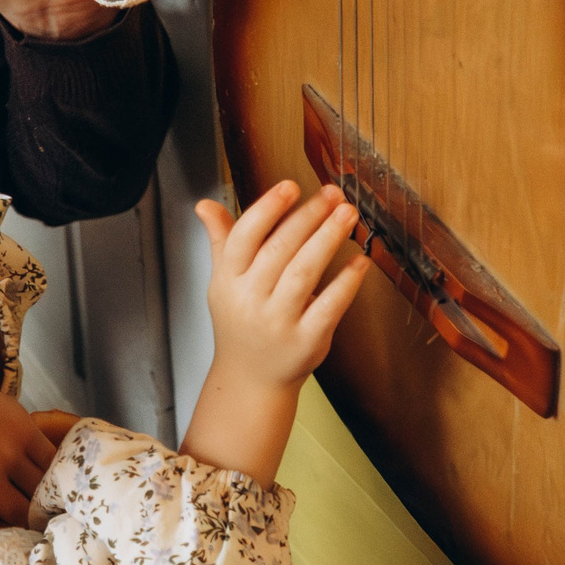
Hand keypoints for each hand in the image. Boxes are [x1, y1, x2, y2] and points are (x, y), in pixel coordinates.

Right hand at [183, 182, 369, 485]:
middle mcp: (250, 300)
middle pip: (280, 250)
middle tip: (332, 194)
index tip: (291, 186)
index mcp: (228, 280)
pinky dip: (346, 282)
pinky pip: (329, 306)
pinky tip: (360, 261)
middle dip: (308, 217)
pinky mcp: (306, 341)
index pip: (244, 237)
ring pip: (305, 273)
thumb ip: (221, 240)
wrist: (251, 378)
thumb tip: (204, 204)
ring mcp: (278, 323)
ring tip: (348, 214)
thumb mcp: (224, 281)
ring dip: (329, 239)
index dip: (267, 209)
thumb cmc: (241, 322)